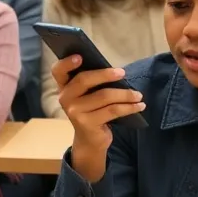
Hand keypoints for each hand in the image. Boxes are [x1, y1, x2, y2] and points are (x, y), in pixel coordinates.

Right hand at [53, 56, 144, 182]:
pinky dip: (129, 107)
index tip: (80, 56)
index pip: (58, 71)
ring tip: (138, 95)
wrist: (89, 140)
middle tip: (123, 73)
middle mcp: (65, 98)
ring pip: (104, 96)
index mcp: (64, 86)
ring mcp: (74, 112)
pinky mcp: (87, 124)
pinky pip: (112, 110)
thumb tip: (115, 71)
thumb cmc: (92, 110)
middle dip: (106, 74)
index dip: (66, 62)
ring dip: (125, 94)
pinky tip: (139, 105)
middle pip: (85, 80)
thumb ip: (93, 82)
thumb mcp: (88, 95)